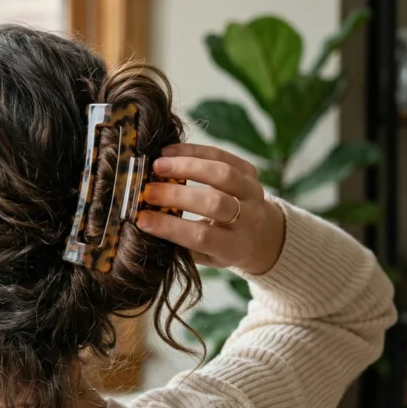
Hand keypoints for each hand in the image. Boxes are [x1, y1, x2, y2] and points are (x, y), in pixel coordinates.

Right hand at [136, 143, 285, 274]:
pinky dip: (195, 151)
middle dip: (177, 195)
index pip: (201, 236)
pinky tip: (170, 151)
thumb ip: (181, 244)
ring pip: (222, 174)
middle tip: (147, 190)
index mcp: (234, 246)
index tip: (142, 218)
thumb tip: (145, 222)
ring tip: (158, 165)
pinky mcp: (250, 172)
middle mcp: (249, 219)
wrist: (264, 235)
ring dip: (187, 166)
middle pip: (214, 203)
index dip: (170, 227)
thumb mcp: (207, 256)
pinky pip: (223, 156)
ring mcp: (253, 192)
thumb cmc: (225, 248)